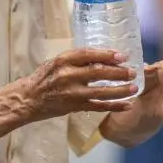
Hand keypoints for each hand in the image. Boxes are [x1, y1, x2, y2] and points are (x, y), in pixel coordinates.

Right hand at [19, 48, 138, 121]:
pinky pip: (98, 107)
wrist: (28, 99)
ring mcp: (72, 93)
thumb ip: (78, 59)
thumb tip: (105, 57)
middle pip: (98, 73)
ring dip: (120, 90)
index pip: (88, 55)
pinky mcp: (74, 107)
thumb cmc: (44, 77)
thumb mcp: (57, 62)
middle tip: (132, 71)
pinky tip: (127, 105)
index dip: (107, 55)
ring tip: (134, 88)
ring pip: (101, 92)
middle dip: (118, 72)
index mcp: (63, 60)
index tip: (122, 56)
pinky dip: (114, 106)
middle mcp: (68, 76)